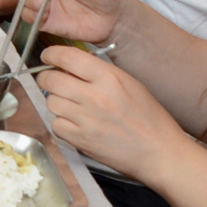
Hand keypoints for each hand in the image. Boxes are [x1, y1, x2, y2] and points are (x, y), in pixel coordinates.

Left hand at [34, 47, 187, 180]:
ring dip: (56, 102)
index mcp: (110, 77)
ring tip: (71, 106)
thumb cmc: (150, 118)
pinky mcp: (81, 139)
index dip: (52, 54)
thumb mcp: (130, 84)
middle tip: (52, 81)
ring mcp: (86, 119)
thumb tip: (72, 66)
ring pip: (51, 102)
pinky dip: (61, 124)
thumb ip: (100, 73)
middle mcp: (95, 96)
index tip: (48, 56)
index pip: (67, 57)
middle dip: (47, 78)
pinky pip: (56, 125)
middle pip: (51, 79)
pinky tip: (75, 124)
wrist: (159, 152)